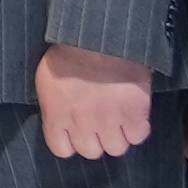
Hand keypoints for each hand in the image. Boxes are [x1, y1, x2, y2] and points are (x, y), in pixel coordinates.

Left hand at [33, 45, 150, 162]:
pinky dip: (138, 127)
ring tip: (120, 117)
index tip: (78, 130)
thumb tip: (63, 117)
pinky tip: (135, 113)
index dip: (72, 141)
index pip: (62, 149)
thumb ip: (55, 105)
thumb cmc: (69, 49)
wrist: (98, 35)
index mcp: (56, 115)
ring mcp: (109, 120)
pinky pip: (138, 136)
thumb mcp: (48, 78)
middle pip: (92, 152)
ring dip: (119, 135)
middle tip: (101, 121)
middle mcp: (81, 124)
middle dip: (97, 138)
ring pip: (117, 148)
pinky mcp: (134, 112)